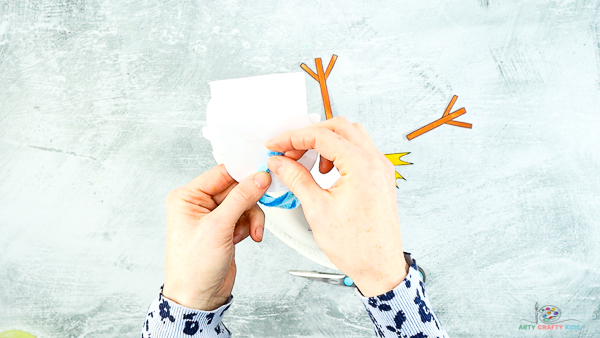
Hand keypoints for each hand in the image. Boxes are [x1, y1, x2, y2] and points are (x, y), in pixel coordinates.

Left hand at [162, 165, 270, 309]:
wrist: (198, 298)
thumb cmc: (193, 268)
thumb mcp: (219, 228)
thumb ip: (241, 198)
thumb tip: (258, 178)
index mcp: (187, 197)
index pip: (221, 173)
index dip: (244, 173)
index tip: (264, 173)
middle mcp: (198, 204)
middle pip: (236, 188)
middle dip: (249, 203)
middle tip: (258, 211)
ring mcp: (212, 217)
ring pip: (244, 203)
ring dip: (252, 217)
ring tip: (251, 232)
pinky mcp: (224, 228)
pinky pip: (244, 216)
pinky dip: (250, 225)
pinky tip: (246, 237)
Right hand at [265, 117, 406, 296]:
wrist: (379, 267)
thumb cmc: (357, 246)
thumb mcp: (317, 209)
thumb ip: (296, 178)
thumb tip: (280, 162)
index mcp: (362, 165)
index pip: (322, 135)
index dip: (293, 137)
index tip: (276, 145)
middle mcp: (376, 162)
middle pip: (339, 127)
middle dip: (310, 135)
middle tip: (289, 150)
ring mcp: (381, 169)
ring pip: (351, 136)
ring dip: (326, 142)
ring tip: (306, 161)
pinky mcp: (380, 178)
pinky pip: (359, 152)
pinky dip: (338, 153)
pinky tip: (324, 171)